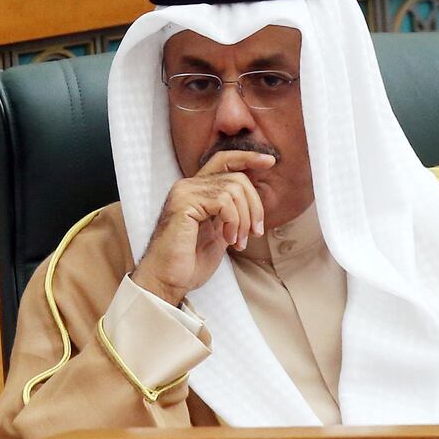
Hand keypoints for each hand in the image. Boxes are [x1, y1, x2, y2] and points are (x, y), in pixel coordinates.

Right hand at [131, 150, 274, 304]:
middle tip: (255, 233)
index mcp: (196, 190)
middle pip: (237, 177)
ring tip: (238, 242)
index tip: (270, 161)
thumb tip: (255, 200)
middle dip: (254, 206)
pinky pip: (223, 201)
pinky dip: (234, 222)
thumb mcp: (220, 232)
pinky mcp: (183, 203)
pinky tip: (228, 240)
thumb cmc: (191, 262)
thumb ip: (232, 212)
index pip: (224, 161)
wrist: (168, 280)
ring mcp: (184, 192)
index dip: (248, 158)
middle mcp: (188, 186)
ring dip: (244, 220)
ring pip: (233, 189)